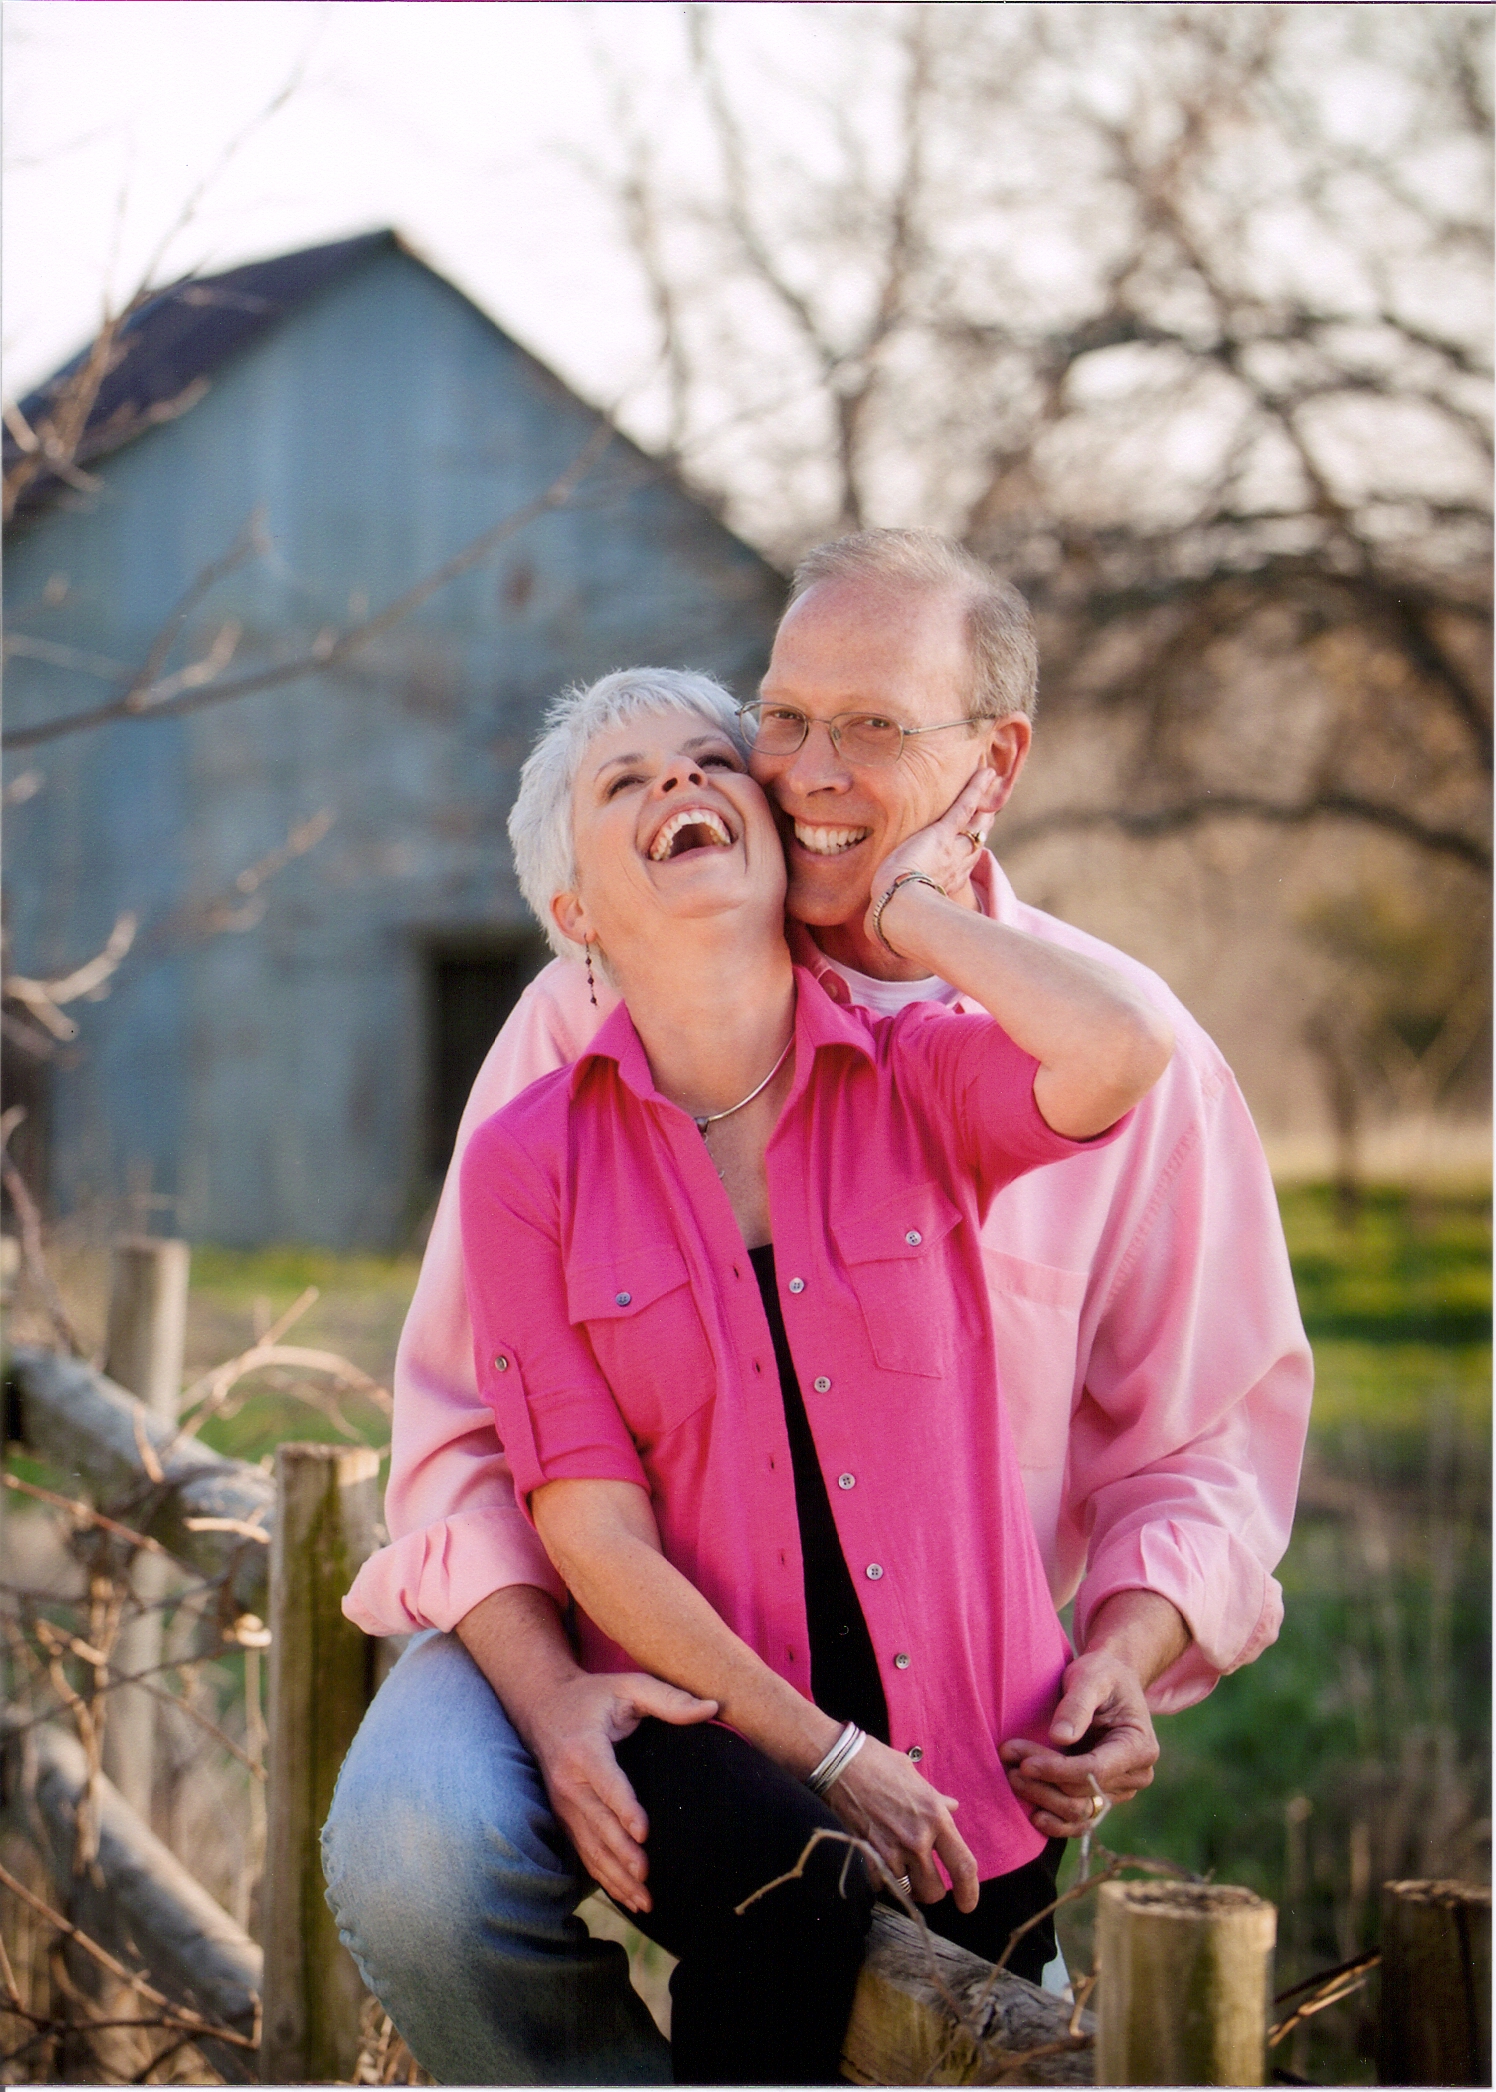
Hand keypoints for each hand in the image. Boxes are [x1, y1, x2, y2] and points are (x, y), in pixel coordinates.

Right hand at [526, 1669, 717, 1913]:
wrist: (541, 1705)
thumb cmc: (593, 1696)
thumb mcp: (628, 1686)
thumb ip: (668, 1698)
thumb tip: (713, 1708)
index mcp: (584, 1749)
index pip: (606, 1783)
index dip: (624, 1809)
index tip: (644, 1834)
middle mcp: (567, 1782)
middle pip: (597, 1823)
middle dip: (621, 1853)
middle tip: (647, 1875)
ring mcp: (562, 1804)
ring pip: (590, 1847)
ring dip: (615, 1875)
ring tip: (644, 1899)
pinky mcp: (564, 1818)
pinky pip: (583, 1852)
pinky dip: (603, 1877)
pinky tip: (626, 1898)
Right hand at [823, 1735, 980, 1911]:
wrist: (840, 1764)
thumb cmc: (879, 1763)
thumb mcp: (915, 1778)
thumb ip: (936, 1800)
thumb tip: (952, 1807)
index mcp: (936, 1818)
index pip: (964, 1866)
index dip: (969, 1892)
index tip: (967, 1904)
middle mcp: (917, 1840)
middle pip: (934, 1892)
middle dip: (930, 1890)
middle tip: (923, 1878)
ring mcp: (891, 1851)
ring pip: (906, 1891)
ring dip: (904, 1884)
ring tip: (898, 1866)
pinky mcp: (867, 1857)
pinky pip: (880, 1886)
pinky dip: (880, 1879)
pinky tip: (877, 1860)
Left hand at [863, 766, 1002, 952]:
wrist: (900, 912)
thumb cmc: (894, 923)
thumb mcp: (890, 919)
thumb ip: (884, 922)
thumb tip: (871, 938)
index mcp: (944, 884)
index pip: (960, 862)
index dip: (967, 850)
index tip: (971, 842)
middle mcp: (955, 866)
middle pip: (973, 839)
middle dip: (982, 823)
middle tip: (990, 808)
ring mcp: (951, 848)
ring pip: (973, 820)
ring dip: (983, 799)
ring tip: (991, 779)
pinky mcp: (942, 834)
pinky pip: (964, 806)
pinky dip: (975, 788)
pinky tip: (985, 771)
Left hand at [999, 1649, 1159, 1837]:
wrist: (1109, 1682)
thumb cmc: (1100, 1674)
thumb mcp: (1091, 1676)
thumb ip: (1077, 1704)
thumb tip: (1060, 1738)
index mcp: (1140, 1746)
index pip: (1095, 1770)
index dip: (1057, 1770)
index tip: (1024, 1762)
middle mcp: (1135, 1775)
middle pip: (1083, 1791)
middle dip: (1043, 1779)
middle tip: (1007, 1760)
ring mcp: (1120, 1790)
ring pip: (1080, 1810)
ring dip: (1043, 1798)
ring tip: (1011, 1776)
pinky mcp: (1104, 1797)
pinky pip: (1082, 1820)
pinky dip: (1058, 1822)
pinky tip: (1033, 1815)